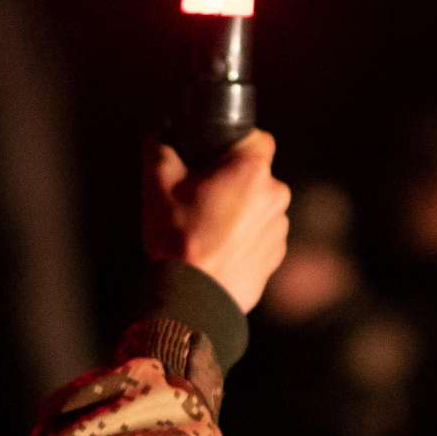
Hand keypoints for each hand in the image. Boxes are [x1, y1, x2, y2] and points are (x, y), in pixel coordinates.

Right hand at [146, 133, 290, 314]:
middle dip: (232, 182)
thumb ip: (159, 150)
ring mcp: (279, 228)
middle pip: (255, 175)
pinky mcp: (276, 256)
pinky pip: (261, 235)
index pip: (257, 138)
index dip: (234, 145)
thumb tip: (157, 137)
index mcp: (252, 171)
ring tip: (207, 230)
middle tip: (200, 199)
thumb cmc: (179, 240)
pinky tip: (218, 250)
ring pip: (259, 206)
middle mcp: (276, 195)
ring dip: (240, 211)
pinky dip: (244, 238)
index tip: (213, 159)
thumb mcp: (157, 186)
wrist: (193, 298)